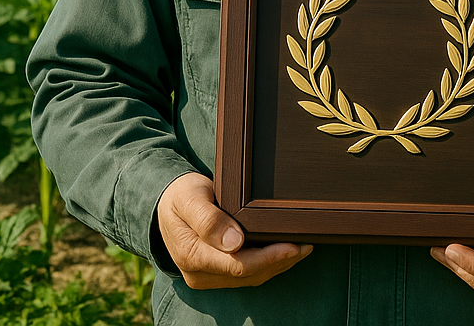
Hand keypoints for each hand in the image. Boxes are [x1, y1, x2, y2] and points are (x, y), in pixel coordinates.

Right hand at [156, 173, 311, 288]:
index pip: (239, 264)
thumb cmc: (180, 196)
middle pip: (249, 274)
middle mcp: (200, 273)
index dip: (269, 257)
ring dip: (277, 265)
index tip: (293, 245)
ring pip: (250, 277)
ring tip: (303, 247)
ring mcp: (208, 276)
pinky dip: (267, 264)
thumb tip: (234, 242)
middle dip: (280, 261)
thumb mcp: (190, 199)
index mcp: (193, 255)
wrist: (165, 202)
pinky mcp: (215, 272)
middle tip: (308, 243)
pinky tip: (283, 252)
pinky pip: (246, 274)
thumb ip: (208, 220)